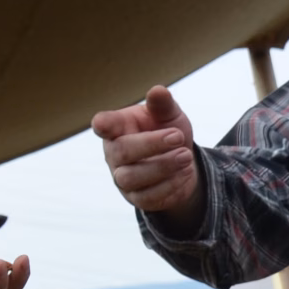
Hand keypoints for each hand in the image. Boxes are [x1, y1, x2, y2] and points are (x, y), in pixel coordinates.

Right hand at [91, 86, 202, 229]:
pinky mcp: (136, 198)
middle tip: (178, 137)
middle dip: (152, 144)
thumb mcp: (169, 116)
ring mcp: (122, 178)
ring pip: (131, 177)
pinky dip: (170, 184)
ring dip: (162, 166)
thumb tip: (158, 90)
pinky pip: (147, 196)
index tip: (102, 125)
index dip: (102, 125)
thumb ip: (163, 105)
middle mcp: (114, 154)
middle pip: (121, 152)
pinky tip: (185, 172)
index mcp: (118, 128)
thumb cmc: (168, 133)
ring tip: (186, 156)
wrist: (183, 164)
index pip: (104, 125)